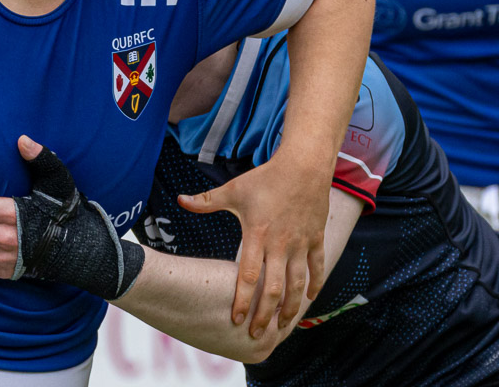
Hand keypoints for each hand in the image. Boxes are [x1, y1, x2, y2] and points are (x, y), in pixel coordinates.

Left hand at [178, 159, 328, 336]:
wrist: (303, 165)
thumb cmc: (265, 178)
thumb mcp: (233, 189)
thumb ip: (206, 200)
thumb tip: (180, 200)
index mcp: (257, 235)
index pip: (248, 276)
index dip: (242, 300)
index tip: (236, 320)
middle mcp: (280, 244)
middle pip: (274, 288)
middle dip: (265, 314)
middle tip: (256, 334)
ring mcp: (301, 243)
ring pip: (298, 284)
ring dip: (291, 307)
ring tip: (283, 326)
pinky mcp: (316, 238)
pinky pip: (318, 267)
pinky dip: (315, 285)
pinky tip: (309, 300)